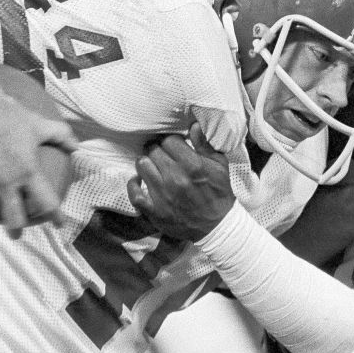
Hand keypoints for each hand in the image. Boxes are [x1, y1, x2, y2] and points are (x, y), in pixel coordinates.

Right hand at [0, 92, 78, 236]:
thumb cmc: (8, 114)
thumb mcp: (38, 124)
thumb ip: (60, 136)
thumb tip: (77, 146)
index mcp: (28, 171)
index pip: (47, 202)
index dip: (56, 216)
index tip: (60, 225)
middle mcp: (6, 181)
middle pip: (14, 218)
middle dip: (16, 231)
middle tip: (16, 235)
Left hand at [127, 124, 232, 241]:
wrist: (217, 226)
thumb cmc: (219, 193)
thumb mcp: (220, 166)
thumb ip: (206, 145)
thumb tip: (193, 125)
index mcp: (193, 165)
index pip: (169, 140)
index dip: (171, 141)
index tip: (174, 145)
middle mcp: (176, 178)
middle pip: (154, 150)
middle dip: (158, 149)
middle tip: (163, 155)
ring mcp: (163, 195)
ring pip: (142, 164)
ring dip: (146, 163)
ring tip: (153, 166)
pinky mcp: (154, 211)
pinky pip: (134, 192)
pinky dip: (133, 184)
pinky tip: (139, 180)